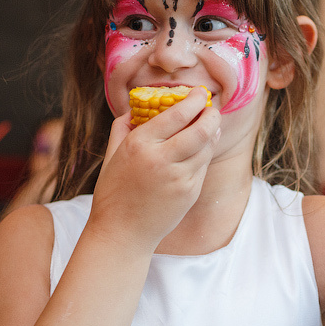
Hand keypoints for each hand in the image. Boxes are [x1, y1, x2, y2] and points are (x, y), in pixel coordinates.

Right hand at [88, 88, 219, 248]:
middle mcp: (161, 160)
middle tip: (212, 108)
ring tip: (210, 125)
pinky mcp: (190, 193)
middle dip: (211, 114)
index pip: (177, 114)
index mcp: (139, 145)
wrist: (123, 233)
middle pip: (200, 129)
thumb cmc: (114, 192)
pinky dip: (205, 153)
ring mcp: (179, 178)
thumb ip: (124, 126)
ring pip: (206, 147)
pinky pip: (203, 166)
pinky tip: (202, 148)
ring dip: (211, 133)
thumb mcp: (112, 154)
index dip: (194, 100)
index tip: (200, 92)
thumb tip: (138, 106)